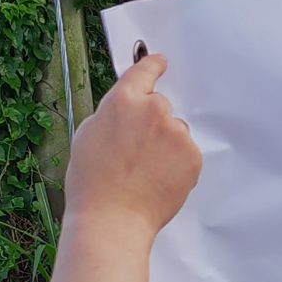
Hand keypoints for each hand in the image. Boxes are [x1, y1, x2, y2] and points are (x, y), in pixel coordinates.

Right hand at [68, 50, 199, 237]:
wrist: (112, 219)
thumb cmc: (92, 184)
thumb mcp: (88, 135)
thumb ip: (112, 114)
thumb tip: (127, 110)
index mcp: (123, 101)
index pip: (144, 72)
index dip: (153, 66)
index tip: (160, 62)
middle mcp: (154, 110)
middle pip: (159, 106)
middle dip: (151, 123)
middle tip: (134, 151)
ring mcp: (176, 133)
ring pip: (174, 131)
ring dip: (165, 144)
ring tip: (143, 172)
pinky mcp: (192, 156)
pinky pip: (185, 153)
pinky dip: (176, 164)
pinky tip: (156, 180)